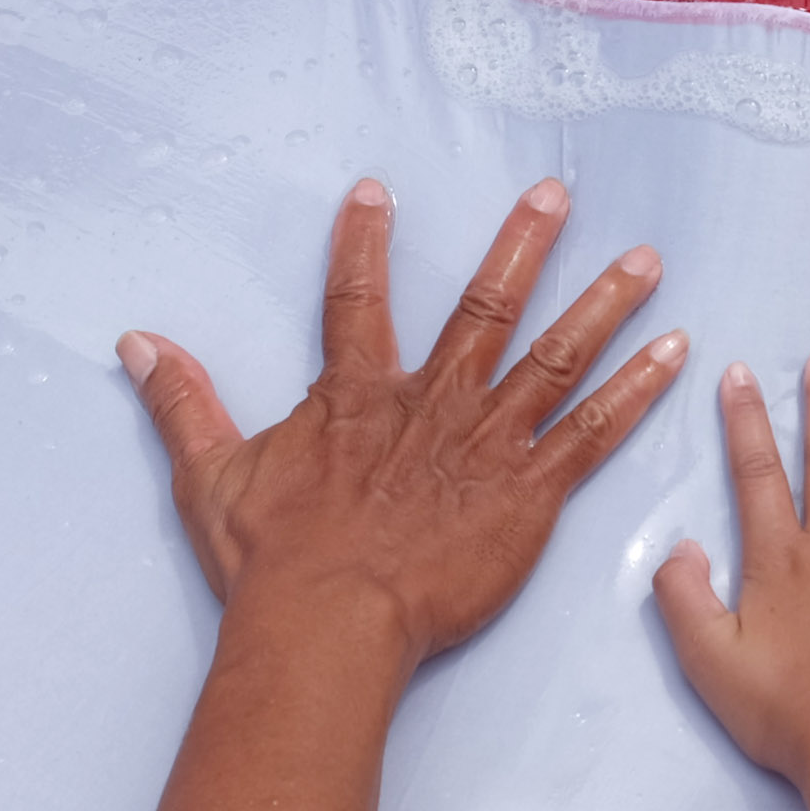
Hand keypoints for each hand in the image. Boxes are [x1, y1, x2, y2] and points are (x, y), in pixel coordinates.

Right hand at [122, 180, 684, 663]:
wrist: (329, 622)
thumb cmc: (272, 561)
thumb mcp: (213, 476)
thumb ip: (182, 403)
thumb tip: (135, 344)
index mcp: (356, 396)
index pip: (357, 299)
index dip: (364, 243)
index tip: (376, 189)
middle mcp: (429, 402)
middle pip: (485, 307)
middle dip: (523, 245)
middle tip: (557, 194)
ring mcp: (484, 443)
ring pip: (554, 358)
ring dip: (603, 306)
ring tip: (647, 262)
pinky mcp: (527, 493)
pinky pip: (590, 433)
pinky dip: (635, 392)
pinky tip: (674, 355)